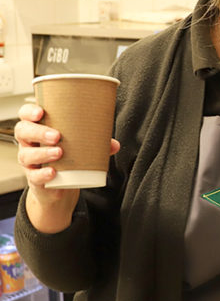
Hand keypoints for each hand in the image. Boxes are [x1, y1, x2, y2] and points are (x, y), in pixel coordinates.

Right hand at [14, 102, 119, 232]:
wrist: (59, 188)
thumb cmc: (67, 158)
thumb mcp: (80, 147)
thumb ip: (97, 143)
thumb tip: (115, 144)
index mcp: (38, 129)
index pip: (25, 116)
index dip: (29, 112)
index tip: (41, 112)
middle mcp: (29, 143)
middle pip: (23, 132)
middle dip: (38, 132)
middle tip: (57, 135)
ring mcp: (29, 162)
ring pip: (26, 154)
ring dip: (42, 153)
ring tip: (59, 152)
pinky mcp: (34, 179)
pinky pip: (33, 176)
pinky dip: (42, 174)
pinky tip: (52, 173)